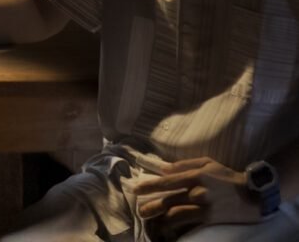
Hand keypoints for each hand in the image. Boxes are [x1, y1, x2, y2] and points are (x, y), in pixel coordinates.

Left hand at [129, 157, 257, 237]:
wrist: (251, 195)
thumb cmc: (227, 176)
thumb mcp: (207, 163)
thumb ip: (185, 164)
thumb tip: (165, 168)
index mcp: (196, 174)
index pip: (168, 180)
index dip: (151, 185)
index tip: (137, 188)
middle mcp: (197, 190)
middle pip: (169, 198)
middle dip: (152, 203)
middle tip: (139, 209)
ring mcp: (203, 205)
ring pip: (176, 212)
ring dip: (160, 216)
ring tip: (148, 218)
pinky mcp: (208, 217)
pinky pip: (187, 221)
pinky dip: (174, 223)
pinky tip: (165, 225)